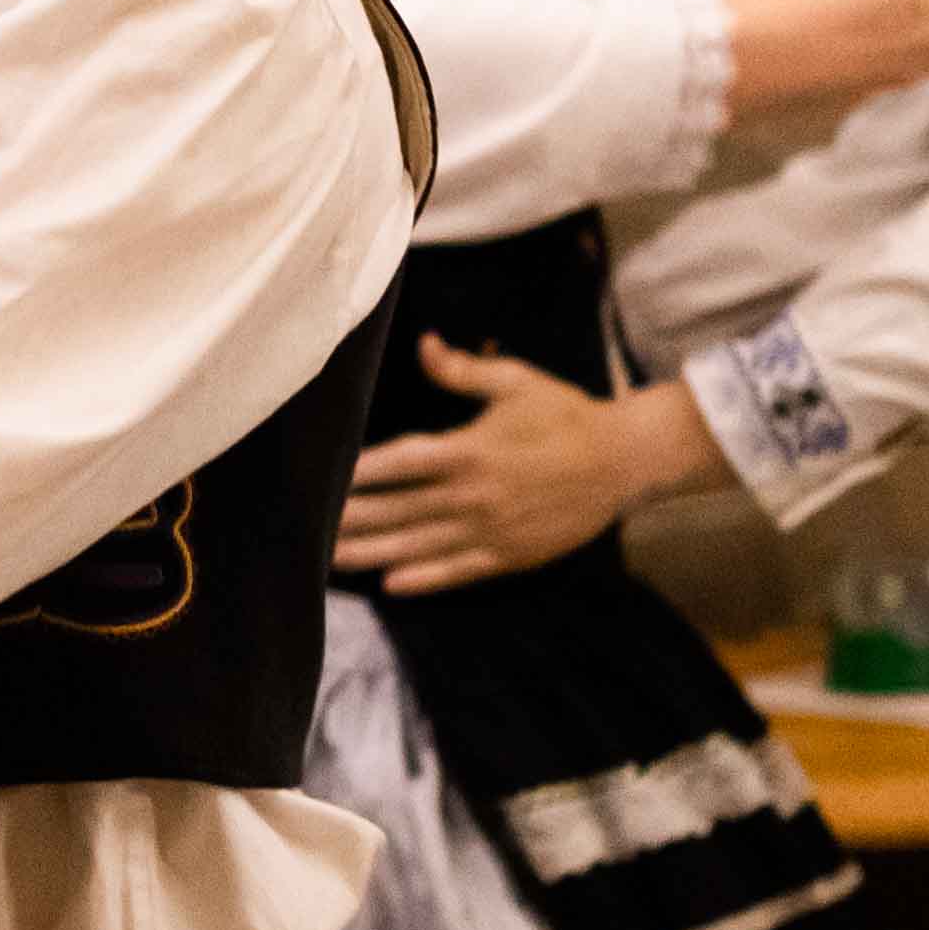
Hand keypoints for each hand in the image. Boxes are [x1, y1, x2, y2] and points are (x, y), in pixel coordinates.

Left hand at [339, 344, 680, 592]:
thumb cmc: (566, 415)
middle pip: (398, 510)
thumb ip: (462, 369)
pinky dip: (425, 579)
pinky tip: (391, 585)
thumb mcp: (516, 381)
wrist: (624, 461)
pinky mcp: (509, 555)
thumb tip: (422, 344)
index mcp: (470, 450)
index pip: (400, 463)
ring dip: (373, 554)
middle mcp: (474, 495)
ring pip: (419, 546)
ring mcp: (491, 530)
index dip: (358, 472)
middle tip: (304, 530)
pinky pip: (459, 571)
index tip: (322, 477)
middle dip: (350, 520)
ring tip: (329, 562)